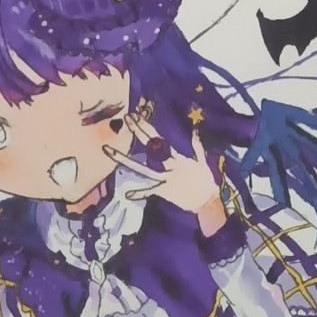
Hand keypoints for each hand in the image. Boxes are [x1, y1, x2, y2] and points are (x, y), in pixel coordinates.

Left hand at [103, 112, 224, 225]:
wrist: (208, 202)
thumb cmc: (205, 182)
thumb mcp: (202, 162)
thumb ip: (197, 147)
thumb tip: (196, 131)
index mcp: (178, 157)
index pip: (160, 138)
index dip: (147, 126)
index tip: (136, 115)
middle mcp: (170, 165)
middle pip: (152, 146)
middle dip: (138, 131)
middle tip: (126, 118)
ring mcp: (166, 179)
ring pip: (144, 168)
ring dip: (126, 160)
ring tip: (109, 151)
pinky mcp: (165, 192)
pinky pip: (150, 192)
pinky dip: (139, 193)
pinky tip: (127, 194)